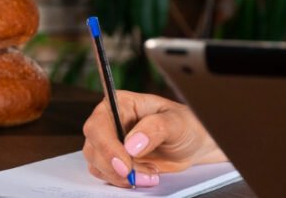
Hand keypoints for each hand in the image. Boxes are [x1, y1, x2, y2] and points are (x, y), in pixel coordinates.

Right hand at [82, 90, 226, 187]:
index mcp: (121, 104)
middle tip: (138, 176)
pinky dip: (123, 181)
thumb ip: (155, 128)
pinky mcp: (114, 161)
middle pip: (93, 147)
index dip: (106, 146)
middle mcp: (110, 122)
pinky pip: (106, 175)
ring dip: (121, 176)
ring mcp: (110, 143)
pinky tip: (145, 176)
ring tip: (150, 173)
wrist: (192, 145)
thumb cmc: (185, 125)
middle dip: (115, 167)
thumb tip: (131, 144)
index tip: (124, 164)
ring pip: (97, 164)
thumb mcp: (177, 122)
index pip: (99, 124)